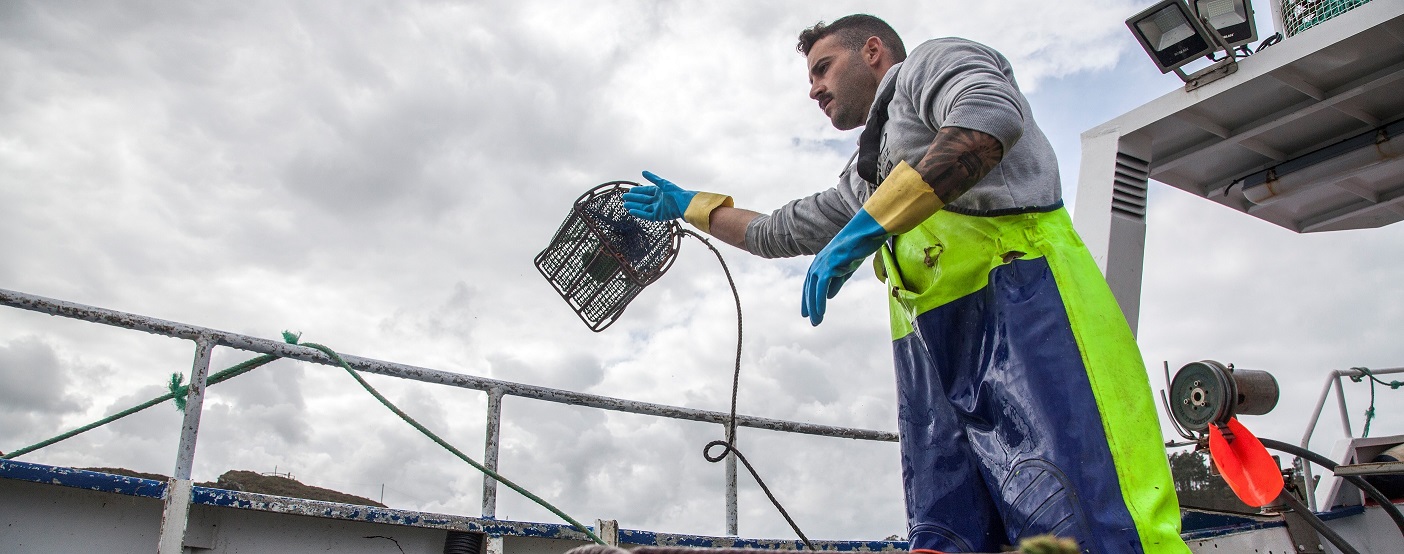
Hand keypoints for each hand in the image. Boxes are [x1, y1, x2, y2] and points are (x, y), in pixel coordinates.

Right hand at [622, 171, 697, 221]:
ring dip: (634, 206)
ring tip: (625, 204)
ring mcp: (657, 209)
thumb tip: (643, 172)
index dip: (638, 191)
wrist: (683, 204)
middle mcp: (657, 201)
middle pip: (643, 199)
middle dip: (633, 199)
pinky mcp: (658, 216)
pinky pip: (646, 215)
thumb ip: (653, 178)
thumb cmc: (675, 192)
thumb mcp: (663, 183)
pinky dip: (639, 213)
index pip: (646, 191)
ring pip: (643, 207)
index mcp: (659, 192)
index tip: (630, 190)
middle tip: (624, 197)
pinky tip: (632, 211)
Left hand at [802, 209, 887, 325]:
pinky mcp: (829, 264)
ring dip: (813, 306)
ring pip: (813, 289)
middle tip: (809, 318)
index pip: (811, 281)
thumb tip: (828, 295)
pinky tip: (821, 312)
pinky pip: (821, 287)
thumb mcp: (847, 267)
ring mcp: (823, 262)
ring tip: (816, 321)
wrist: (868, 231)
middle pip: (809, 286)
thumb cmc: (859, 246)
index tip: (807, 310)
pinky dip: (819, 301)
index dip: (808, 296)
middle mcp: (819, 261)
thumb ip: (836, 280)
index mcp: (822, 260)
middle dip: (808, 303)